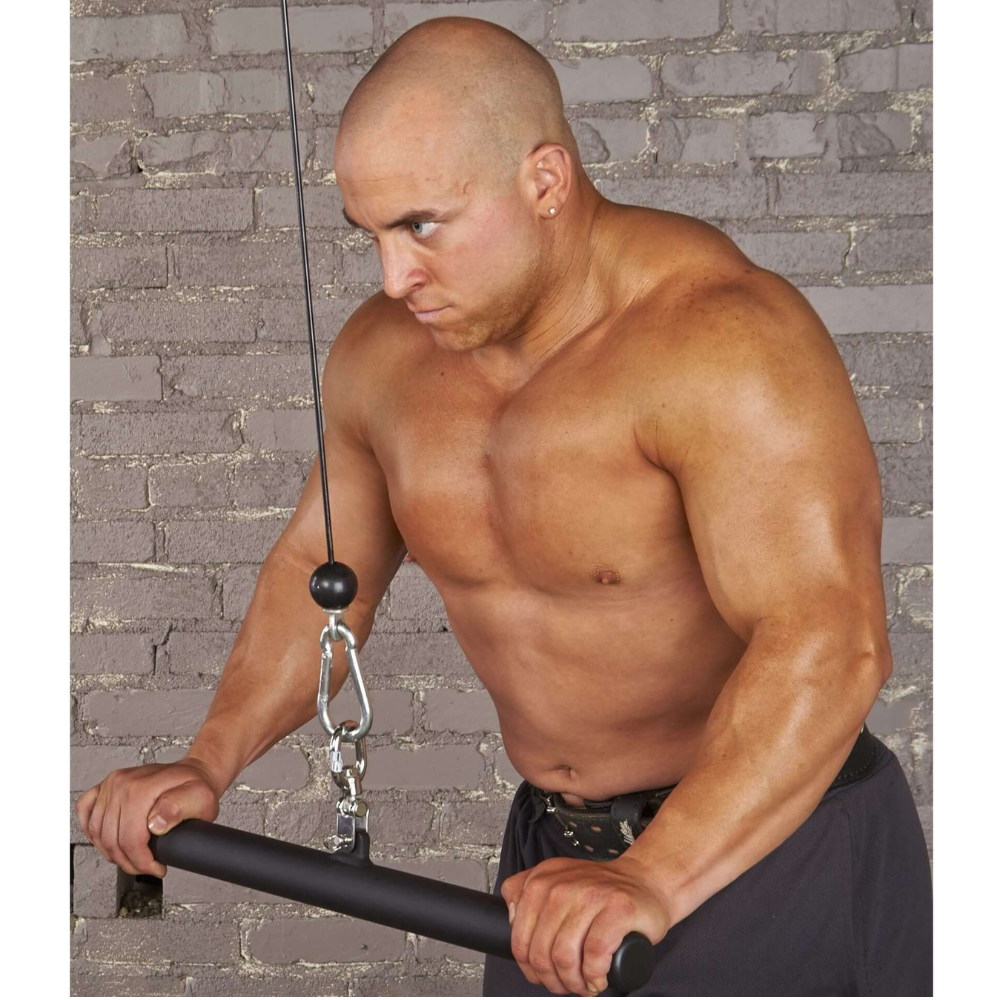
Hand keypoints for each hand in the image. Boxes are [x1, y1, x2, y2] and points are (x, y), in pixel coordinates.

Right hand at [75, 758, 220, 877]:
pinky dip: (92, 830)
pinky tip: (108, 839)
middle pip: (111, 840)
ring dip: (111, 852)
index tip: (156, 867)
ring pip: (97, 833)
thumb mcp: (200, 798)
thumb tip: (155, 824)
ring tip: (132, 857)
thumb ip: (178, 809)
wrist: (193, 772)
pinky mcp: (104, 787)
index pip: (130, 839)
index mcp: (141, 788)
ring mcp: (110, 784)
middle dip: (129, 862)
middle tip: (146, 866)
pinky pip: (85, 811)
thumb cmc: (197, 786)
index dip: (142, 861)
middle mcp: (121, 784)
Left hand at [500, 854, 671, 995]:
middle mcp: (562, 884)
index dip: (530, 967)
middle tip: (567, 984)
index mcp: (542, 879)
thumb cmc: (602, 892)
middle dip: (552, 980)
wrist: (646, 882)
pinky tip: (599, 977)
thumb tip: (511, 920)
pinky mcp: (618, 909)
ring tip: (583, 984)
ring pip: (565, 956)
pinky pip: (595, 955)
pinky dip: (595, 976)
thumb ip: (526, 892)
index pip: (519, 937)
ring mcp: (591, 895)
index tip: (543, 974)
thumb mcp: (556, 881)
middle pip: (541, 952)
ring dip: (574, 983)